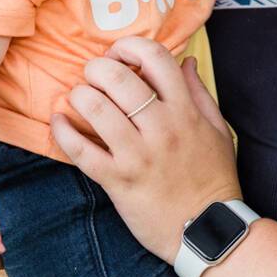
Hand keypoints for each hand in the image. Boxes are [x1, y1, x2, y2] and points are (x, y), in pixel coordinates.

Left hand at [50, 37, 240, 260]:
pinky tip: (58, 121)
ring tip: (80, 98)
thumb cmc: (213, 179)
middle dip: (97, 68)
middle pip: (117, 77)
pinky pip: (80, 150)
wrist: (208, 230)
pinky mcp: (118, 180)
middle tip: (93, 76)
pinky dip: (62, 131)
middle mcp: (161, 127)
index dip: (130, 47)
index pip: (156, 57)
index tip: (120, 55)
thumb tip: (186, 61)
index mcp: (185, 111)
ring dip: (80, 95)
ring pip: (95, 107)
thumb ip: (199, 94)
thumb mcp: (218, 131)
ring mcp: (137, 155)